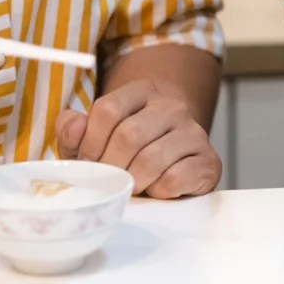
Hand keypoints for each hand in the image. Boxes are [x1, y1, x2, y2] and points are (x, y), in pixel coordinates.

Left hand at [55, 80, 220, 197]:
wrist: (177, 159)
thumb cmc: (128, 149)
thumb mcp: (96, 136)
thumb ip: (74, 130)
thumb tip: (74, 126)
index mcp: (142, 91)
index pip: (108, 109)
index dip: (90, 143)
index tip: (88, 164)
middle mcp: (172, 106)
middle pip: (129, 135)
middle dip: (110, 167)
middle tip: (108, 182)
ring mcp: (194, 132)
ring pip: (151, 159)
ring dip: (133, 182)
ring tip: (130, 188)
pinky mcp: (209, 160)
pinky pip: (175, 179)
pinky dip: (158, 191)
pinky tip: (156, 190)